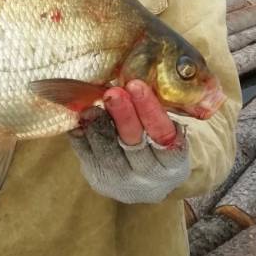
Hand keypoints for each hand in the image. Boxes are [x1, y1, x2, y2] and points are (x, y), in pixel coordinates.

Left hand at [69, 81, 188, 203]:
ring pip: (108, 153)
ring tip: (92, 105)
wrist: (145, 180)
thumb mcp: (167, 130)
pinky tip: (81, 116)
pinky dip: (83, 134)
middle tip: (113, 92)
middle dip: (123, 115)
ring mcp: (123, 182)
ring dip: (98, 125)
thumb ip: (158, 108)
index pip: (164, 135)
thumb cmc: (157, 143)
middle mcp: (150, 176)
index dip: (150, 111)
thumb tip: (142, 74)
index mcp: (174, 163)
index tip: (137, 86)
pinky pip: (87, 155)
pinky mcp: (99, 180)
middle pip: (135, 143)